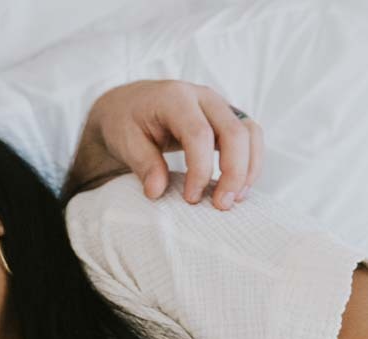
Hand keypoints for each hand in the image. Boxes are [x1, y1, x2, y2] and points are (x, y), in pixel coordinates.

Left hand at [76, 80, 262, 210]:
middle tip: (222, 205)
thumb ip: (143, 164)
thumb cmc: (125, 121)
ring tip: (236, 199)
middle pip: (234, 131)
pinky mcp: (225, 117)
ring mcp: (218, 105)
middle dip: (234, 171)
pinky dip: (250, 161)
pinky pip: (250, 136)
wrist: (129, 103)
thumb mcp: (124, 141)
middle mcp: (203, 97)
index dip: (200, 169)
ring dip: (249, 168)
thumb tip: (157, 192)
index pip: (199, 134)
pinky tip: (240, 187)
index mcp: (175, 98)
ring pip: (250, 132)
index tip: (191, 198)